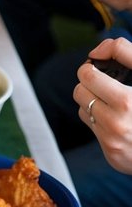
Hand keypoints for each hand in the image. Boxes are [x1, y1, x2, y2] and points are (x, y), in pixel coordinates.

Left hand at [75, 37, 131, 172]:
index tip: (97, 67)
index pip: (87, 75)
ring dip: (93, 101)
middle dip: (89, 83)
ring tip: (113, 99)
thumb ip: (126, 53)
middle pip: (79, 92)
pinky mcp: (112, 154)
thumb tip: (96, 52)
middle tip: (103, 82)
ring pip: (83, 109)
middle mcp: (118, 123)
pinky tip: (119, 117)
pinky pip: (92, 128)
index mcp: (128, 102)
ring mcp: (114, 141)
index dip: (90, 67)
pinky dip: (101, 119)